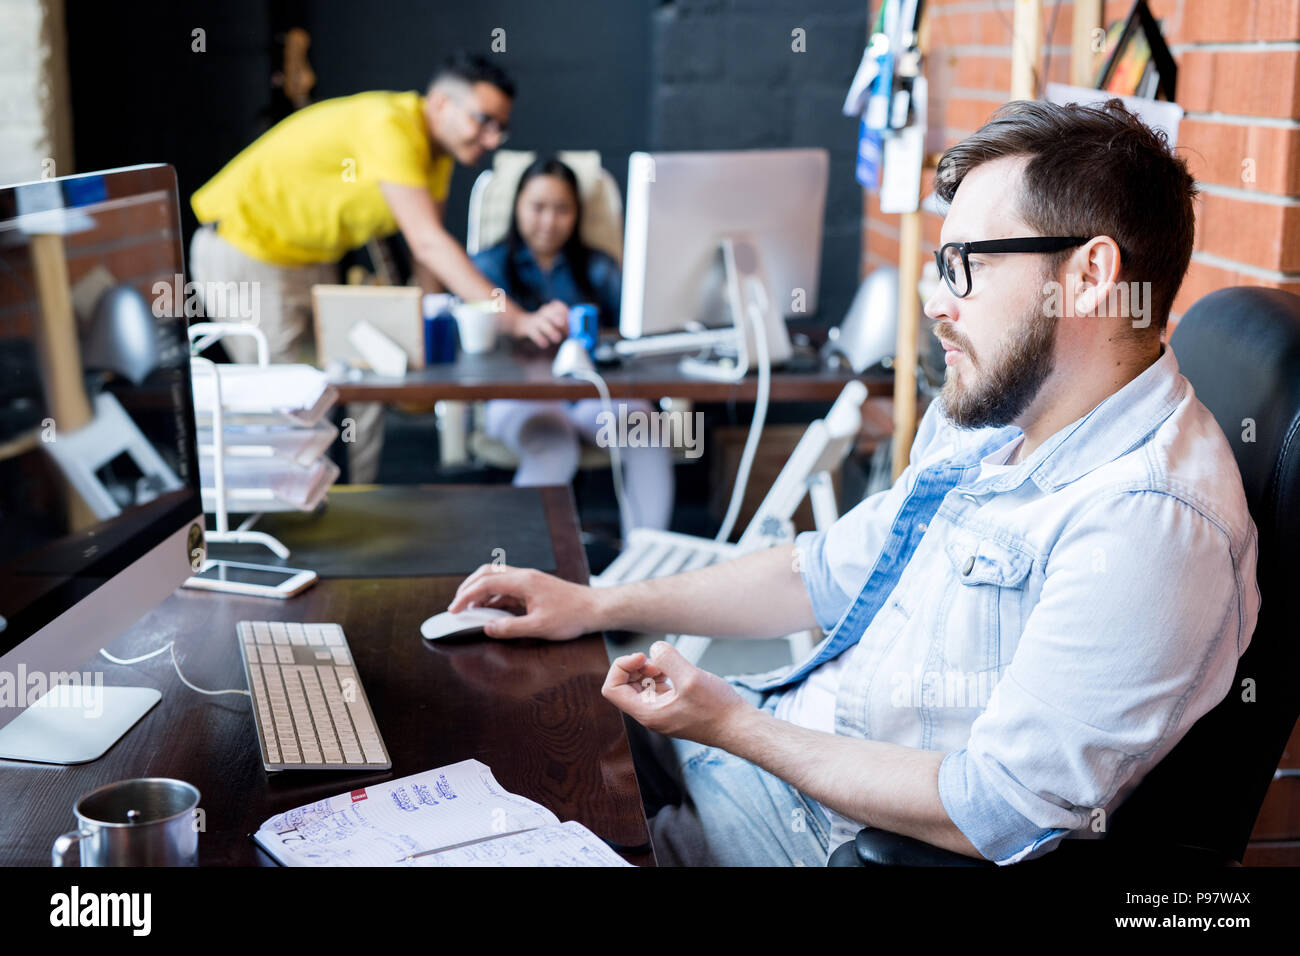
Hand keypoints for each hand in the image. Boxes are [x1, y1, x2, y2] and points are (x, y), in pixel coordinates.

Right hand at [447, 564, 597, 640]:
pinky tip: (490, 609)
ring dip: (480, 590)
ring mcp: (529, 580)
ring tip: (469, 608)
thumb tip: (487, 628)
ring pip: (496, 578)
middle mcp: (524, 576)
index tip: (454, 609)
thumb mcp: (538, 627)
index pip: (485, 583)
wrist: (594, 608)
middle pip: (487, 573)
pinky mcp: (533, 587)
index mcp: (523, 582)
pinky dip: (493, 595)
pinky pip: (506, 586)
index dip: (466, 596)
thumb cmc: (571, 616)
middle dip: (468, 588)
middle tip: (456, 605)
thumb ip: (510, 628)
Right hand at [513, 300, 568, 346]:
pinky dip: (539, 338)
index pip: (557, 305)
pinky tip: (544, 344)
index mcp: (549, 309)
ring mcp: (534, 320)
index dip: (565, 311)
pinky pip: (533, 332)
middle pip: (549, 313)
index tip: (571, 321)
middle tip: (564, 325)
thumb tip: (575, 334)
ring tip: (557, 338)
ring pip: (541, 322)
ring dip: (550, 330)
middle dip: (557, 318)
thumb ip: (563, 326)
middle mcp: (542, 313)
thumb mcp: (551, 321)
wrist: (520, 324)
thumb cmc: (542, 325)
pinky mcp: (527, 329)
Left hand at [601, 642, 754, 745]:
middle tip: (658, 660)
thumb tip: (655, 648)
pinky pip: (657, 687)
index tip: (642, 657)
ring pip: (640, 685)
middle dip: (635, 667)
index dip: (621, 667)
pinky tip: (677, 670)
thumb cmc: (718, 709)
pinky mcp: (674, 706)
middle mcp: (650, 714)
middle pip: (624, 686)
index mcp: (647, 713)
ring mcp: (662, 711)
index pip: (612, 689)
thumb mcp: (691, 679)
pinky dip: (661, 674)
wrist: (740, 727)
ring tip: (668, 664)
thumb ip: (668, 659)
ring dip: (648, 669)